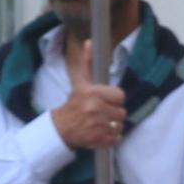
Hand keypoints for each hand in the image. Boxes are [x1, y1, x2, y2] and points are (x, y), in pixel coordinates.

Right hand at [50, 38, 128, 153]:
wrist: (61, 127)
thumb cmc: (74, 103)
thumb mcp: (80, 82)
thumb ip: (88, 63)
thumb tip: (90, 42)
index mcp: (92, 93)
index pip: (120, 96)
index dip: (114, 99)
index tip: (105, 100)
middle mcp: (95, 108)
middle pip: (122, 112)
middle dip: (114, 113)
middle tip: (101, 112)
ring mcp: (98, 126)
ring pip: (120, 125)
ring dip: (113, 125)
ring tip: (101, 123)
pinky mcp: (100, 140)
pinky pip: (117, 138)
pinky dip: (111, 138)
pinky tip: (101, 132)